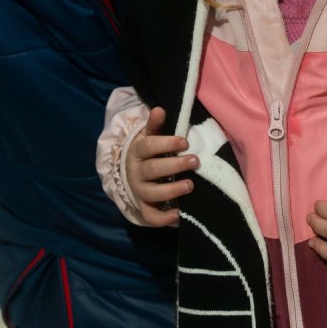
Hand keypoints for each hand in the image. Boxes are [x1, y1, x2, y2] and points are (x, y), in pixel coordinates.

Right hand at [125, 107, 196, 226]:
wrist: (131, 175)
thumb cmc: (149, 153)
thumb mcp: (149, 137)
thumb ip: (155, 125)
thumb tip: (160, 109)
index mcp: (138, 152)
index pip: (149, 146)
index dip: (166, 144)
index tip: (185, 142)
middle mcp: (136, 173)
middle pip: (153, 169)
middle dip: (175, 166)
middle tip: (195, 161)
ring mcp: (139, 192)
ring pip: (152, 193)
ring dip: (172, 190)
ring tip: (191, 186)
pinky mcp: (144, 208)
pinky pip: (152, 217)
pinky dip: (164, 218)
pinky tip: (180, 214)